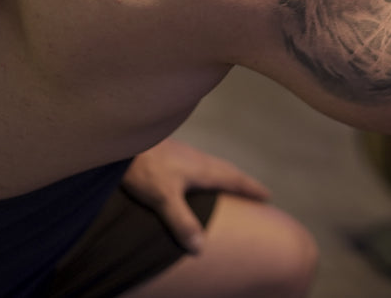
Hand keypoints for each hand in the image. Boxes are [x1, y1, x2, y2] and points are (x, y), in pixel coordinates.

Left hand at [122, 138, 270, 253]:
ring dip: (225, 175)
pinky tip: (195, 175)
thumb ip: (182, 221)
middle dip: (242, 182)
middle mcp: (198, 159)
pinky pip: (199, 162)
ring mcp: (184, 153)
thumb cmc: (144, 168)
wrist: (123, 143)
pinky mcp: (171, 152)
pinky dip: (207, 171)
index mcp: (202, 169)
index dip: (251, 188)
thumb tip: (200, 247)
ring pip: (213, 165)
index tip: (267, 196)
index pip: (234, 179)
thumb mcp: (164, 198)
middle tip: (255, 192)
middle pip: (227, 170)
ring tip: (229, 185)